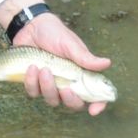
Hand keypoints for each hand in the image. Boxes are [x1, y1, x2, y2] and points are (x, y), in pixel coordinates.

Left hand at [9, 0, 112, 115]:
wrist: (30, 27)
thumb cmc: (54, 34)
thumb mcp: (71, 44)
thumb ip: (85, 57)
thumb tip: (107, 63)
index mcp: (82, 74)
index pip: (94, 95)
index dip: (97, 105)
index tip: (94, 110)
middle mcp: (68, 83)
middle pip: (74, 104)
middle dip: (70, 99)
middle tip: (65, 88)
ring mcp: (51, 85)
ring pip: (52, 100)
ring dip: (48, 87)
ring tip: (43, 68)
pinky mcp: (35, 83)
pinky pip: (34, 92)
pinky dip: (32, 82)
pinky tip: (31, 68)